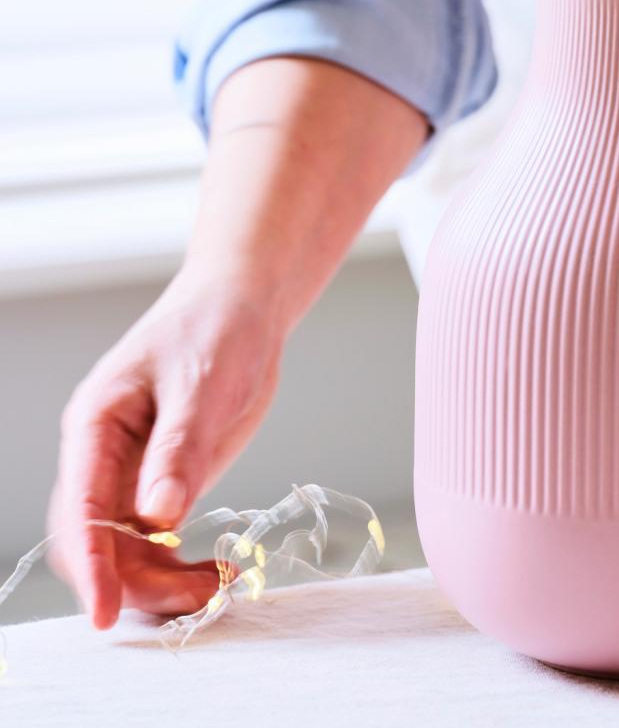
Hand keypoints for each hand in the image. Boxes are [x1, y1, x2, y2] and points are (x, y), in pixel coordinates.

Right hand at [48, 269, 283, 628]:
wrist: (243, 304)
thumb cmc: (215, 325)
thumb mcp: (202, 383)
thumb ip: (179, 449)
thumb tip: (157, 517)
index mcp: (95, 425)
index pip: (78, 510)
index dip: (91, 565)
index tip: (107, 611)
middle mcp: (102, 457)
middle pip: (95, 544)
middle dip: (135, 582)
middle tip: (198, 594)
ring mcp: (131, 474)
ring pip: (124, 553)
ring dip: (162, 582)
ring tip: (218, 582)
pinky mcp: (163, 484)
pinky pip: (155, 545)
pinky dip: (179, 568)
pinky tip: (216, 570)